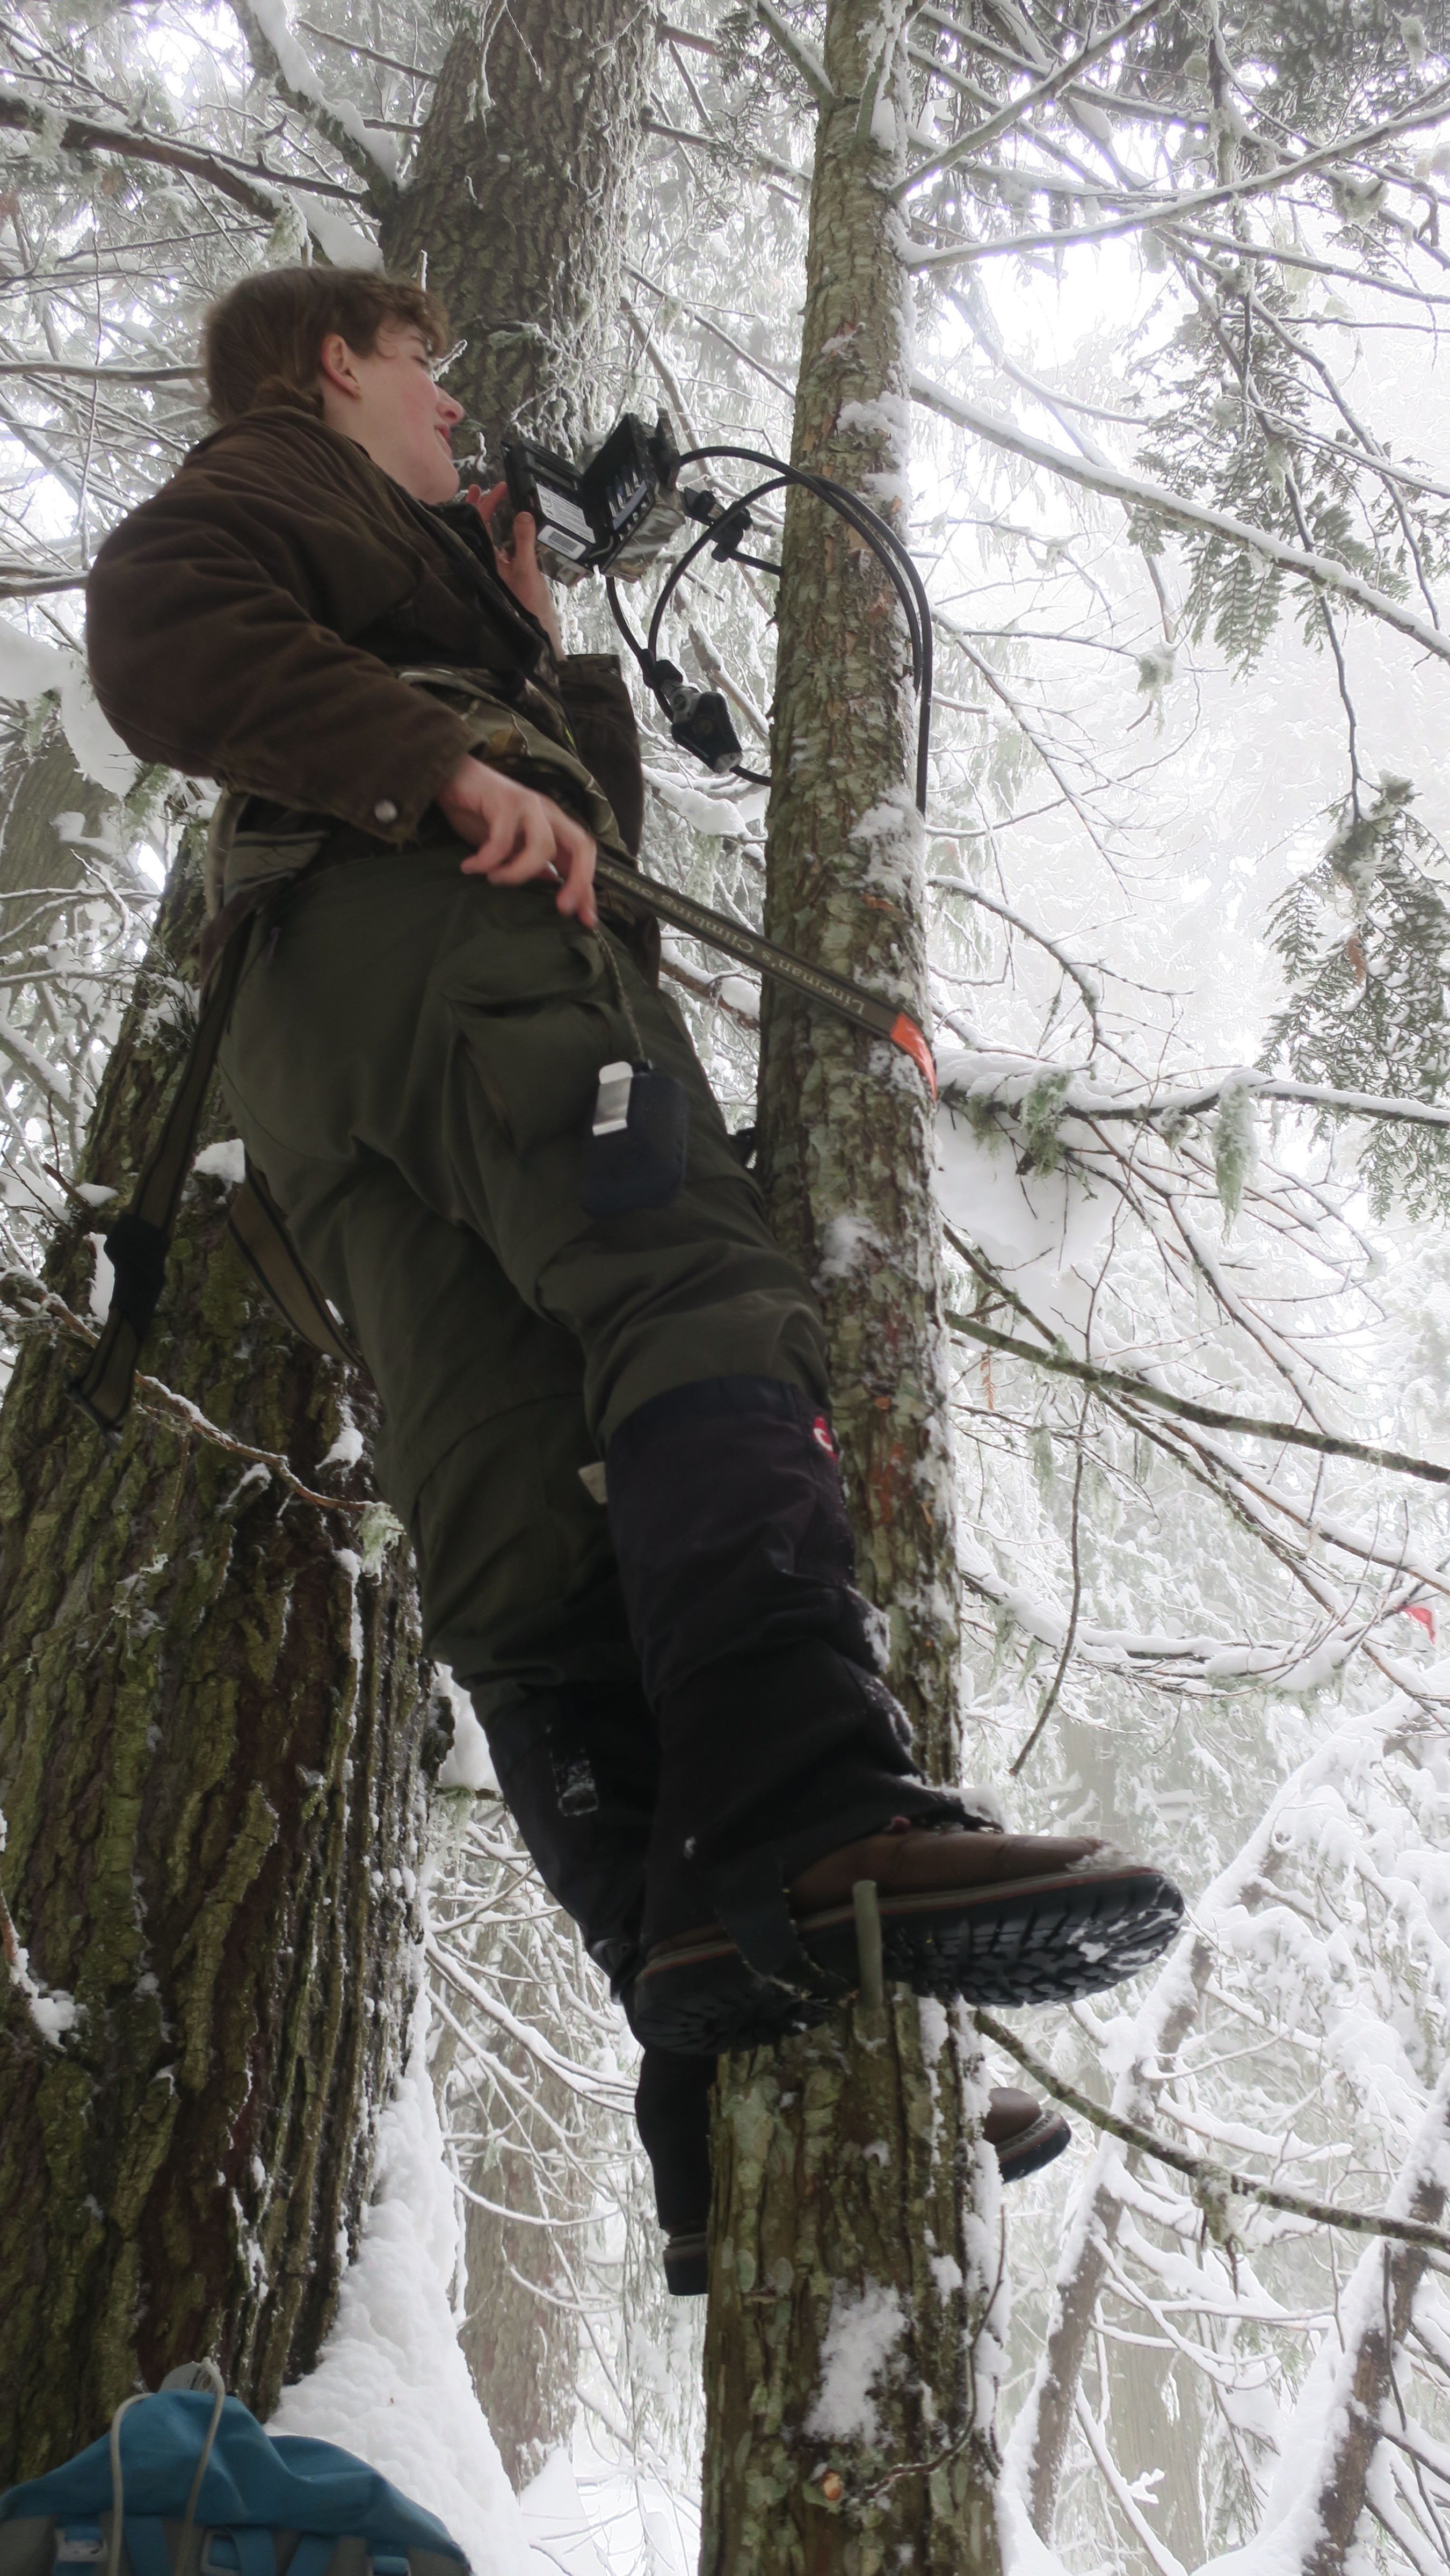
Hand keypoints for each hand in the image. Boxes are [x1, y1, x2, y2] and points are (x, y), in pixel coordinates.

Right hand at [438, 753, 596, 927]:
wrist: (450, 778)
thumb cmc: (480, 813)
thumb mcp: (509, 847)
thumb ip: (531, 864)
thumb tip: (551, 884)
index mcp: (552, 825)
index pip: (583, 856)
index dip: (587, 888)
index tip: (586, 920)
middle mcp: (547, 813)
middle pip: (581, 845)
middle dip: (578, 881)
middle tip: (561, 908)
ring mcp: (529, 804)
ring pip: (543, 847)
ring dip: (518, 873)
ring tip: (493, 879)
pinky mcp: (505, 799)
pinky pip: (503, 840)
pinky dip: (488, 860)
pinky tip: (470, 866)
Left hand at [468, 482, 562, 655]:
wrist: (536, 630)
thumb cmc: (527, 604)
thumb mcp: (527, 569)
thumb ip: (524, 541)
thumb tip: (522, 514)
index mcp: (484, 559)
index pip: (479, 525)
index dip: (484, 504)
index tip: (493, 488)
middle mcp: (485, 562)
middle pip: (479, 529)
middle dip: (480, 507)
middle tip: (481, 487)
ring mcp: (495, 567)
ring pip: (487, 537)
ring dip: (490, 518)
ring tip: (491, 498)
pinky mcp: (505, 573)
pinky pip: (499, 548)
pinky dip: (502, 533)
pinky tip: (509, 525)